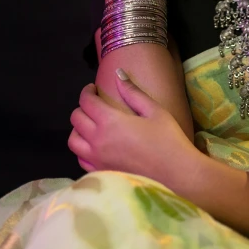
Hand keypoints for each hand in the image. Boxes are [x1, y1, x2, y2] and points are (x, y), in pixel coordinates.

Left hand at [68, 69, 199, 187]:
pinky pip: (80, 159)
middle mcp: (97, 140)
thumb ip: (132, 92)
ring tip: (91, 125)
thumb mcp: (154, 110)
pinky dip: (82, 149)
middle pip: (76, 119)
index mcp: (109, 121)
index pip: (86, 102)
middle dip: (82, 107)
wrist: (175, 175)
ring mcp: (97, 160)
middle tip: (95, 104)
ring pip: (73, 140)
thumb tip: (118, 73)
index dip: (87, 92)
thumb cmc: (167, 139)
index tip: (93, 89)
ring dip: (78, 129)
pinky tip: (95, 146)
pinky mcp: (100, 173)